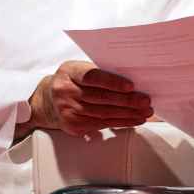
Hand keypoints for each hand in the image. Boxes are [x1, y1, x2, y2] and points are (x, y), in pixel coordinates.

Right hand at [23, 60, 152, 137]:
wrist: (48, 100)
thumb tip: (132, 78)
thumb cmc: (72, 80)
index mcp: (69, 72)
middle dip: (127, 101)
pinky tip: (134, 120)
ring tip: (145, 112)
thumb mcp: (79, 68)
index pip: (92, 76)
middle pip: (101, 98)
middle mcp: (66, 91)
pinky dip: (121, 123)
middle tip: (145, 101)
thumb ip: (99, 71)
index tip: (131, 86)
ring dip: (128, 114)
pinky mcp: (73, 125)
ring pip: (103, 113)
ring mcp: (68, 110)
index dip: (112, 82)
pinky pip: (102, 124)